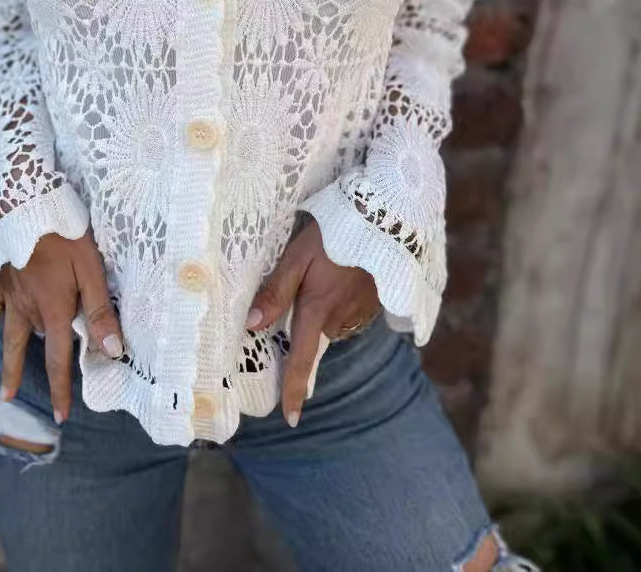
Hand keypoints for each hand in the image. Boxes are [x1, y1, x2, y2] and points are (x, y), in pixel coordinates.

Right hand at [0, 229, 123, 423]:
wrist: (26, 203)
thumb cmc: (64, 233)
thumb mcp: (91, 268)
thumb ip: (100, 310)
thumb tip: (112, 351)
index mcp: (53, 309)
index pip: (58, 358)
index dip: (59, 388)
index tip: (60, 416)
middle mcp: (27, 309)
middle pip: (28, 349)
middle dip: (26, 378)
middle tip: (17, 405)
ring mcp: (8, 295)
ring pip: (6, 336)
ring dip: (3, 363)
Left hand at [245, 214, 380, 426]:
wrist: (387, 220)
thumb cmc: (335, 235)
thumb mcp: (298, 257)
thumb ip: (276, 291)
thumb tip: (252, 325)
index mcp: (317, 312)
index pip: (301, 361)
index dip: (294, 391)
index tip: (291, 419)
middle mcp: (340, 319)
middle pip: (313, 339)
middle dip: (302, 334)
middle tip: (295, 310)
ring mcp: (360, 312)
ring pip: (330, 325)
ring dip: (320, 313)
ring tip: (319, 278)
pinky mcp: (374, 302)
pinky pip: (348, 313)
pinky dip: (338, 303)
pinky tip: (338, 277)